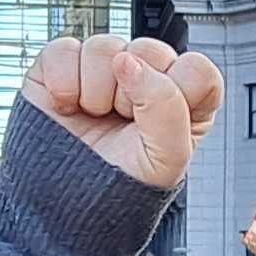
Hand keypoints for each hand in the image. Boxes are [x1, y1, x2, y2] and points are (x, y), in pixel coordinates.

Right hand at [19, 32, 223, 190]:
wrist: (58, 209)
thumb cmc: (115, 191)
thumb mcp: (164, 162)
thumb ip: (167, 107)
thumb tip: (129, 62)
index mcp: (181, 104)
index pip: (197, 69)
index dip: (177, 91)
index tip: (157, 121)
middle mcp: (145, 82)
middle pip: (150, 49)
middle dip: (132, 92)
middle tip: (121, 122)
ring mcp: (102, 72)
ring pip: (105, 46)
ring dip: (95, 90)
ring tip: (92, 116)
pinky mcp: (63, 68)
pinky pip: (65, 49)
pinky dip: (62, 81)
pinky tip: (66, 106)